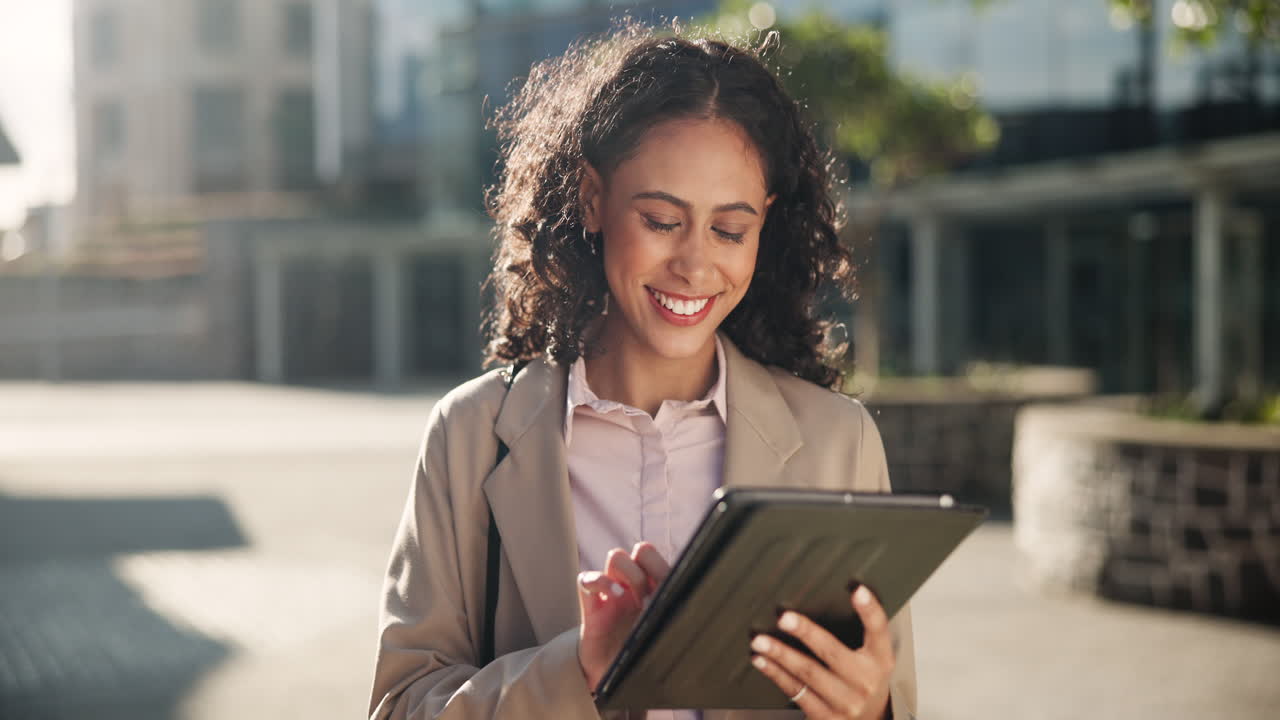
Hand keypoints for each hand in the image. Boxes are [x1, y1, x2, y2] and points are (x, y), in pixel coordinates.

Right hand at [576, 541, 669, 689]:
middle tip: (651, 600)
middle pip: (642, 550)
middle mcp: (636, 586)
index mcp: (656, 589)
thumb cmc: (644, 657)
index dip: (664, 568)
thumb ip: (679, 618)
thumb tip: (704, 608)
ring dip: (629, 575)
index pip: (665, 560)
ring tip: (634, 602)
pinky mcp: (592, 605)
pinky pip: (587, 578)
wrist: (615, 682)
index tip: (668, 593)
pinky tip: (613, 596)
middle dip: (648, 569)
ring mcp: (613, 593)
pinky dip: (600, 581)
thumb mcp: (666, 635)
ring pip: (617, 557)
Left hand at [750, 585, 894, 719]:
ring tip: (761, 641)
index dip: (870, 610)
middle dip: (806, 632)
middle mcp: (864, 681)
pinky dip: (775, 674)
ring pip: (807, 673)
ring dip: (780, 655)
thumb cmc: (865, 681)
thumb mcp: (873, 658)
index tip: (857, 590)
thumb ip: (860, 632)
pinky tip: (762, 661)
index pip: (878, 631)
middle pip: (832, 652)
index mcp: (879, 660)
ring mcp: (844, 702)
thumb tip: (829, 596)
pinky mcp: (825, 716)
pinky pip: (795, 691)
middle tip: (784, 618)